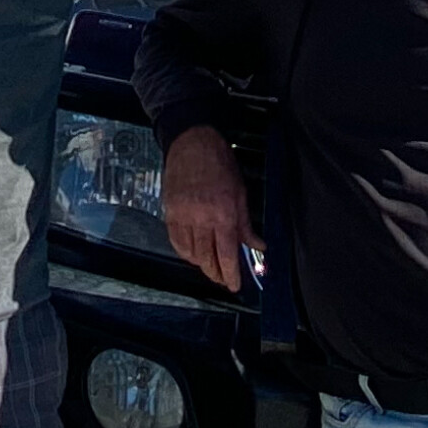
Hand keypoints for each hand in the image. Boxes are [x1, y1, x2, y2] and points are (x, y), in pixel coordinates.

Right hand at [164, 126, 248, 292]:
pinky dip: (185, 253)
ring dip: (202, 265)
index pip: (227, 254)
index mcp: (223, 213)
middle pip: (206, 259)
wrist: (191, 142)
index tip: (234, 285)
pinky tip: (193, 254)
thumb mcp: (240, 192)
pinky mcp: (169, 213)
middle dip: (216, 274)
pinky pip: (176, 242)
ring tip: (211, 267)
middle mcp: (201, 218)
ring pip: (190, 254)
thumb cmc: (219, 162)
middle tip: (223, 279)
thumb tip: (258, 246)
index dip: (231, 274)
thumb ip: (246, 224)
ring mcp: (182, 216)